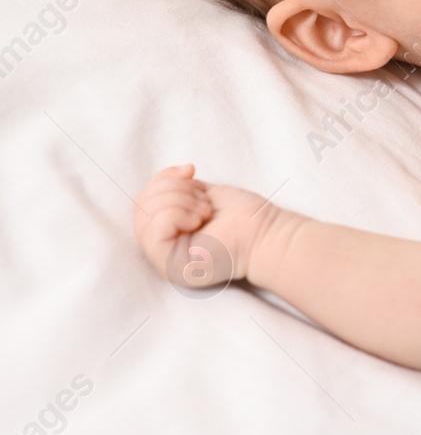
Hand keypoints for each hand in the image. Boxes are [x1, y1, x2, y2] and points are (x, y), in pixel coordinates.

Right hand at [132, 164, 296, 291]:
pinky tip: (199, 220)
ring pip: (145, 215)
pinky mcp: (169, 264)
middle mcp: (161, 248)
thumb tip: (181, 170)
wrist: (266, 235)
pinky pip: (154, 229)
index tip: (191, 171)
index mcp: (167, 232)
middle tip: (204, 202)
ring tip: (205, 211)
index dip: (163, 178)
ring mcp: (162, 260)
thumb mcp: (204, 193)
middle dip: (174, 190)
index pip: (143, 199)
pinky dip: (177, 214)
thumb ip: (182, 186)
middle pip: (141, 205)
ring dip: (180, 201)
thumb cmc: (242, 217)